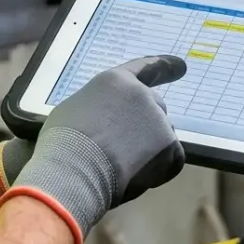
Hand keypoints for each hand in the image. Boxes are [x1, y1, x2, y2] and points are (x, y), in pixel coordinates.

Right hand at [6, 55, 186, 243]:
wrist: (75, 170)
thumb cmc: (63, 143)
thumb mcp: (73, 111)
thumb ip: (97, 108)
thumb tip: (103, 121)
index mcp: (116, 82)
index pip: (146, 69)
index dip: (164, 66)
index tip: (181, 67)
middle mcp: (142, 95)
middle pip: (154, 108)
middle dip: (144, 127)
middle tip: (124, 149)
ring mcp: (158, 120)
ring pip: (161, 137)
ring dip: (148, 151)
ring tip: (120, 168)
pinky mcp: (169, 146)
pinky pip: (171, 160)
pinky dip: (158, 171)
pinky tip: (134, 177)